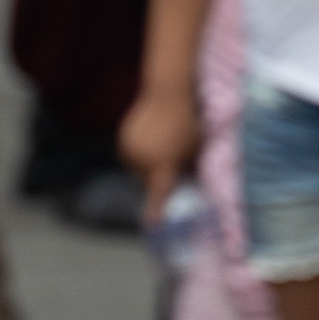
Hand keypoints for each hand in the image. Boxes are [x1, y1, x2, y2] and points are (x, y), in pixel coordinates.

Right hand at [119, 83, 200, 217]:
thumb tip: (185, 187)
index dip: (155, 212)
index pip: (158, 196)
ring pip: (137, 170)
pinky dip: (140, 154)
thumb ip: (188, 170)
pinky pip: (130, 157)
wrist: (168, 93)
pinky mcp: (122, 141)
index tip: (152, 226)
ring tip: (162, 146)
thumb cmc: (189, 122)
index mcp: (162, 165)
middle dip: (157, 179)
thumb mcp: (196, 150)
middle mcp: (141, 161)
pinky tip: (153, 138)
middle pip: (146, 182)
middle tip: (171, 166)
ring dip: (147, 166)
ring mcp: (129, 151)